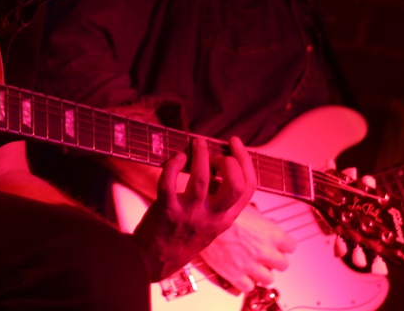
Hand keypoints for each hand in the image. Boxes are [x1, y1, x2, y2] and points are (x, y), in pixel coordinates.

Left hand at [131, 136, 257, 280]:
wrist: (154, 260)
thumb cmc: (183, 238)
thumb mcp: (211, 225)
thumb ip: (219, 202)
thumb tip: (219, 166)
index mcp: (225, 219)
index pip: (248, 188)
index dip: (245, 161)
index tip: (235, 143)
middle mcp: (211, 217)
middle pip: (235, 185)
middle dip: (228, 161)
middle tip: (215, 153)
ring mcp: (189, 214)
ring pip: (201, 179)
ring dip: (200, 155)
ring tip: (196, 143)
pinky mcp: (167, 210)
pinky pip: (169, 183)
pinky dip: (172, 165)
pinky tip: (175, 158)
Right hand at [198, 203, 295, 293]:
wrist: (203, 217)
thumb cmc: (223, 209)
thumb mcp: (249, 208)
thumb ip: (262, 221)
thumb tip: (268, 224)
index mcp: (272, 233)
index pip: (291, 246)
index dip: (284, 245)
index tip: (279, 244)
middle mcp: (264, 251)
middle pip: (283, 265)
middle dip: (275, 260)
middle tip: (266, 255)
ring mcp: (250, 265)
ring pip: (268, 279)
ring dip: (262, 273)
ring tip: (254, 265)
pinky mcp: (235, 275)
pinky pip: (249, 287)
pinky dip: (246, 282)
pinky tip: (242, 273)